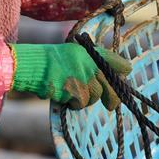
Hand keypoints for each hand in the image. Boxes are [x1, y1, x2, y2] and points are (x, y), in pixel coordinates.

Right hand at [8, 43, 131, 109]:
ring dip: (85, 99)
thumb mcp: (75, 53)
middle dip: (112, 98)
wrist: (34, 65)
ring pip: (93, 98)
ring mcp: (82, 78)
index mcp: (91, 53)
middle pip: (111, 87)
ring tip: (72, 93)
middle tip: (111, 105)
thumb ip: (92, 61)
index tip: (124, 74)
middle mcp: (90, 65)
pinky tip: (64, 97)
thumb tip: (112, 74)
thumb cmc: (53, 59)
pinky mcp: (74, 91)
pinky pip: (80, 103)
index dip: (122, 70)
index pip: (116, 62)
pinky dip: (73, 104)